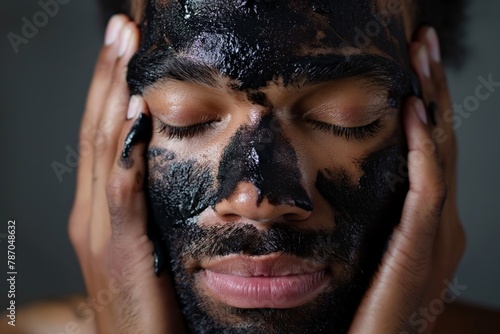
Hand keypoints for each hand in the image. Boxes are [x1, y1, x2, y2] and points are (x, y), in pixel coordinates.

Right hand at [68, 15, 184, 332]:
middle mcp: (89, 211)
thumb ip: (152, 205)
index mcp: (99, 209)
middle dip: (106, 74)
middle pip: (96, 129)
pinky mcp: (116, 248)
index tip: (125, 47)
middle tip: (121, 27)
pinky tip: (135, 114)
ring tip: (123, 47)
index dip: (110, 87)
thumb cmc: (150, 301)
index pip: (102, 134)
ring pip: (101, 148)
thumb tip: (170, 167)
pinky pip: (119, 191)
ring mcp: (97, 229)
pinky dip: (125, 150)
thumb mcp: (150, 243)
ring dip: (112, 94)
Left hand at [349, 26, 465, 333]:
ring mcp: (438, 236)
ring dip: (432, 101)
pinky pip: (428, 190)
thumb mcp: (371, 250)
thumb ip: (374, 217)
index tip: (410, 63)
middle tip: (423, 42)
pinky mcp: (422, 250)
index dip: (425, 103)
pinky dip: (423, 148)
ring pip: (439, 154)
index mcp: (428, 223)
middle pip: (440, 142)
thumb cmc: (364, 306)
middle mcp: (442, 223)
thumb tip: (353, 177)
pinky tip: (413, 112)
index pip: (429, 149)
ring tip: (423, 55)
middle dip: (434, 88)